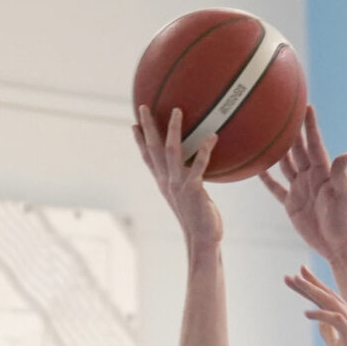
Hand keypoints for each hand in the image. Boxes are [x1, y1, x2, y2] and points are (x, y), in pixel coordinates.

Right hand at [133, 105, 221, 246]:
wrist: (202, 239)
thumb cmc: (199, 220)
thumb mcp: (188, 199)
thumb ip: (188, 183)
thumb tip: (195, 173)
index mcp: (164, 183)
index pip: (148, 159)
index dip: (140, 141)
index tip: (134, 124)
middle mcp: (167, 181)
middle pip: (153, 148)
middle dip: (147, 126)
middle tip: (144, 106)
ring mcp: (179, 184)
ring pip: (172, 150)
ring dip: (173, 129)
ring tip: (177, 111)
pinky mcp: (194, 188)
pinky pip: (200, 164)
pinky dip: (205, 149)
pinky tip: (212, 136)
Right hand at [261, 106, 346, 257]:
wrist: (338, 246)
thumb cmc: (346, 222)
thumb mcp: (345, 198)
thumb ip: (341, 176)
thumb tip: (346, 155)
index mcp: (323, 173)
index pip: (314, 144)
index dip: (310, 126)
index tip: (306, 106)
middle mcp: (310, 177)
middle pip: (297, 149)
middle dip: (291, 131)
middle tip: (281, 111)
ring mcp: (299, 189)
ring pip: (285, 164)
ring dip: (277, 150)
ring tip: (266, 133)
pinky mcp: (291, 204)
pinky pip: (276, 188)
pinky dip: (266, 179)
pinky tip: (257, 168)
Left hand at [286, 267, 346, 345]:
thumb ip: (328, 332)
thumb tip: (319, 321)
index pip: (327, 299)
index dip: (312, 287)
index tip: (295, 277)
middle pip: (328, 296)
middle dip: (309, 284)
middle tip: (291, 276)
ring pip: (331, 303)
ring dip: (313, 292)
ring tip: (296, 283)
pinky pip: (336, 320)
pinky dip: (321, 314)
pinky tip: (306, 314)